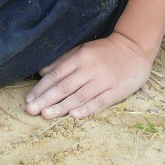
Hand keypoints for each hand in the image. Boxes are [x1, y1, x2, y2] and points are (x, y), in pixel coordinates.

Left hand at [25, 31, 156, 119]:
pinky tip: (73, 116)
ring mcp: (104, 81)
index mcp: (80, 58)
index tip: (29, 99)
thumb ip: (62, 61)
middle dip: (46, 99)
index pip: (56, 75)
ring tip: (45, 115)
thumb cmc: (105, 51)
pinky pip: (99, 102)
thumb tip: (41, 72)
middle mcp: (90, 69)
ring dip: (61, 107)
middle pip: (64, 87)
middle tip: (31, 110)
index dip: (41, 88)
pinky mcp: (116, 91)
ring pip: (79, 96)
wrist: (135, 48)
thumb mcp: (82, 50)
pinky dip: (86, 109)